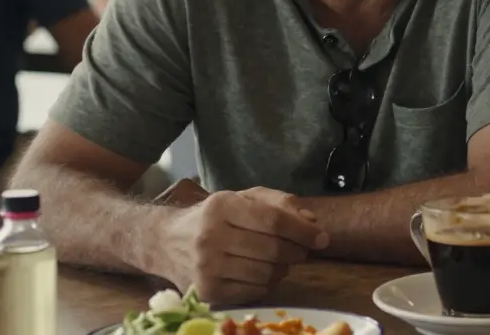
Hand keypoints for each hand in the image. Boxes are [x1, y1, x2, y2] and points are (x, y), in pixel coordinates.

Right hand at [152, 187, 329, 304]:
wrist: (166, 242)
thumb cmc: (214, 217)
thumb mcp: (243, 198)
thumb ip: (280, 203)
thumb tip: (312, 221)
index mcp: (221, 206)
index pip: (274, 221)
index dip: (303, 231)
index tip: (323, 238)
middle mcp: (210, 237)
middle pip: (273, 250)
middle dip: (297, 251)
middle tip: (302, 250)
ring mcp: (206, 268)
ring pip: (266, 273)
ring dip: (283, 268)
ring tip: (278, 259)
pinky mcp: (207, 292)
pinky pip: (254, 291)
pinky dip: (266, 283)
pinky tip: (259, 271)